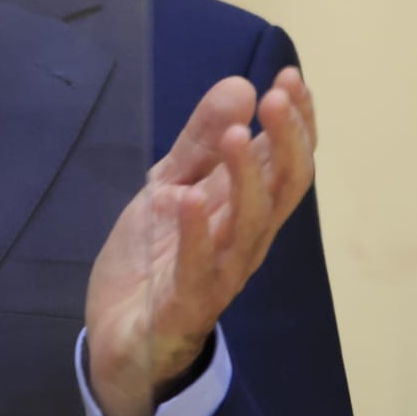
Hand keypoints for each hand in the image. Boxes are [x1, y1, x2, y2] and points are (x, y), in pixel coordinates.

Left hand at [83, 67, 315, 415]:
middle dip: (286, 141)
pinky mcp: (183, 304)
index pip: (287, 163)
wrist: (119, 338)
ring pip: (249, 226)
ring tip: (237, 136)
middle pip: (283, 190)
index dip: (297, 123)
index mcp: (244, 211)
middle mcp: (244, 241)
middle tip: (279, 96)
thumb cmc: (154, 261)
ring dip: (246, 179)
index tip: (290, 77)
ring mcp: (218, 274)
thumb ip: (199, 142)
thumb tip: (241, 85)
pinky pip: (197, 269)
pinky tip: (189, 199)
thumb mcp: (169, 187)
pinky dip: (195, 234)